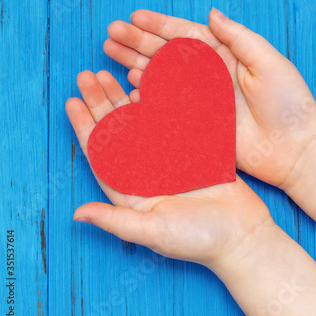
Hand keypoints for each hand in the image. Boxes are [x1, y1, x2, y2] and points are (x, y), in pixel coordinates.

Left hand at [66, 70, 271, 269]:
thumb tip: (76, 214)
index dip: (84, 127)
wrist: (243, 235)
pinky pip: (169, 121)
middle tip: (87, 76)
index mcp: (131, 191)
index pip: (100, 154)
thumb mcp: (154, 232)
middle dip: (101, 103)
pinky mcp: (190, 148)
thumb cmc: (198, 240)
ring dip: (122, 98)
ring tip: (109, 74)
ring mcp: (167, 158)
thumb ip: (116, 220)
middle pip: (116, 131)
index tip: (72, 102)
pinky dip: (157, 102)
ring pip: (139, 121)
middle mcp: (145, 171)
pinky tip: (145, 84)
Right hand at [103, 8, 315, 193]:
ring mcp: (198, 98)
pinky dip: (145, 94)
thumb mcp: (268, 62)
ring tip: (111, 53)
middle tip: (111, 32)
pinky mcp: (194, 121)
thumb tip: (212, 12)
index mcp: (224, 55)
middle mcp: (207, 74)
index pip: (186, 35)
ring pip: (160, 76)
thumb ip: (239, 37)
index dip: (159, 25)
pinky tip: (128, 83)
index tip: (135, 17)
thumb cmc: (288, 103)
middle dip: (138, 41)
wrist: (293, 148)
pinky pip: (164, 104)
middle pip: (166, 52)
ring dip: (135, 63)